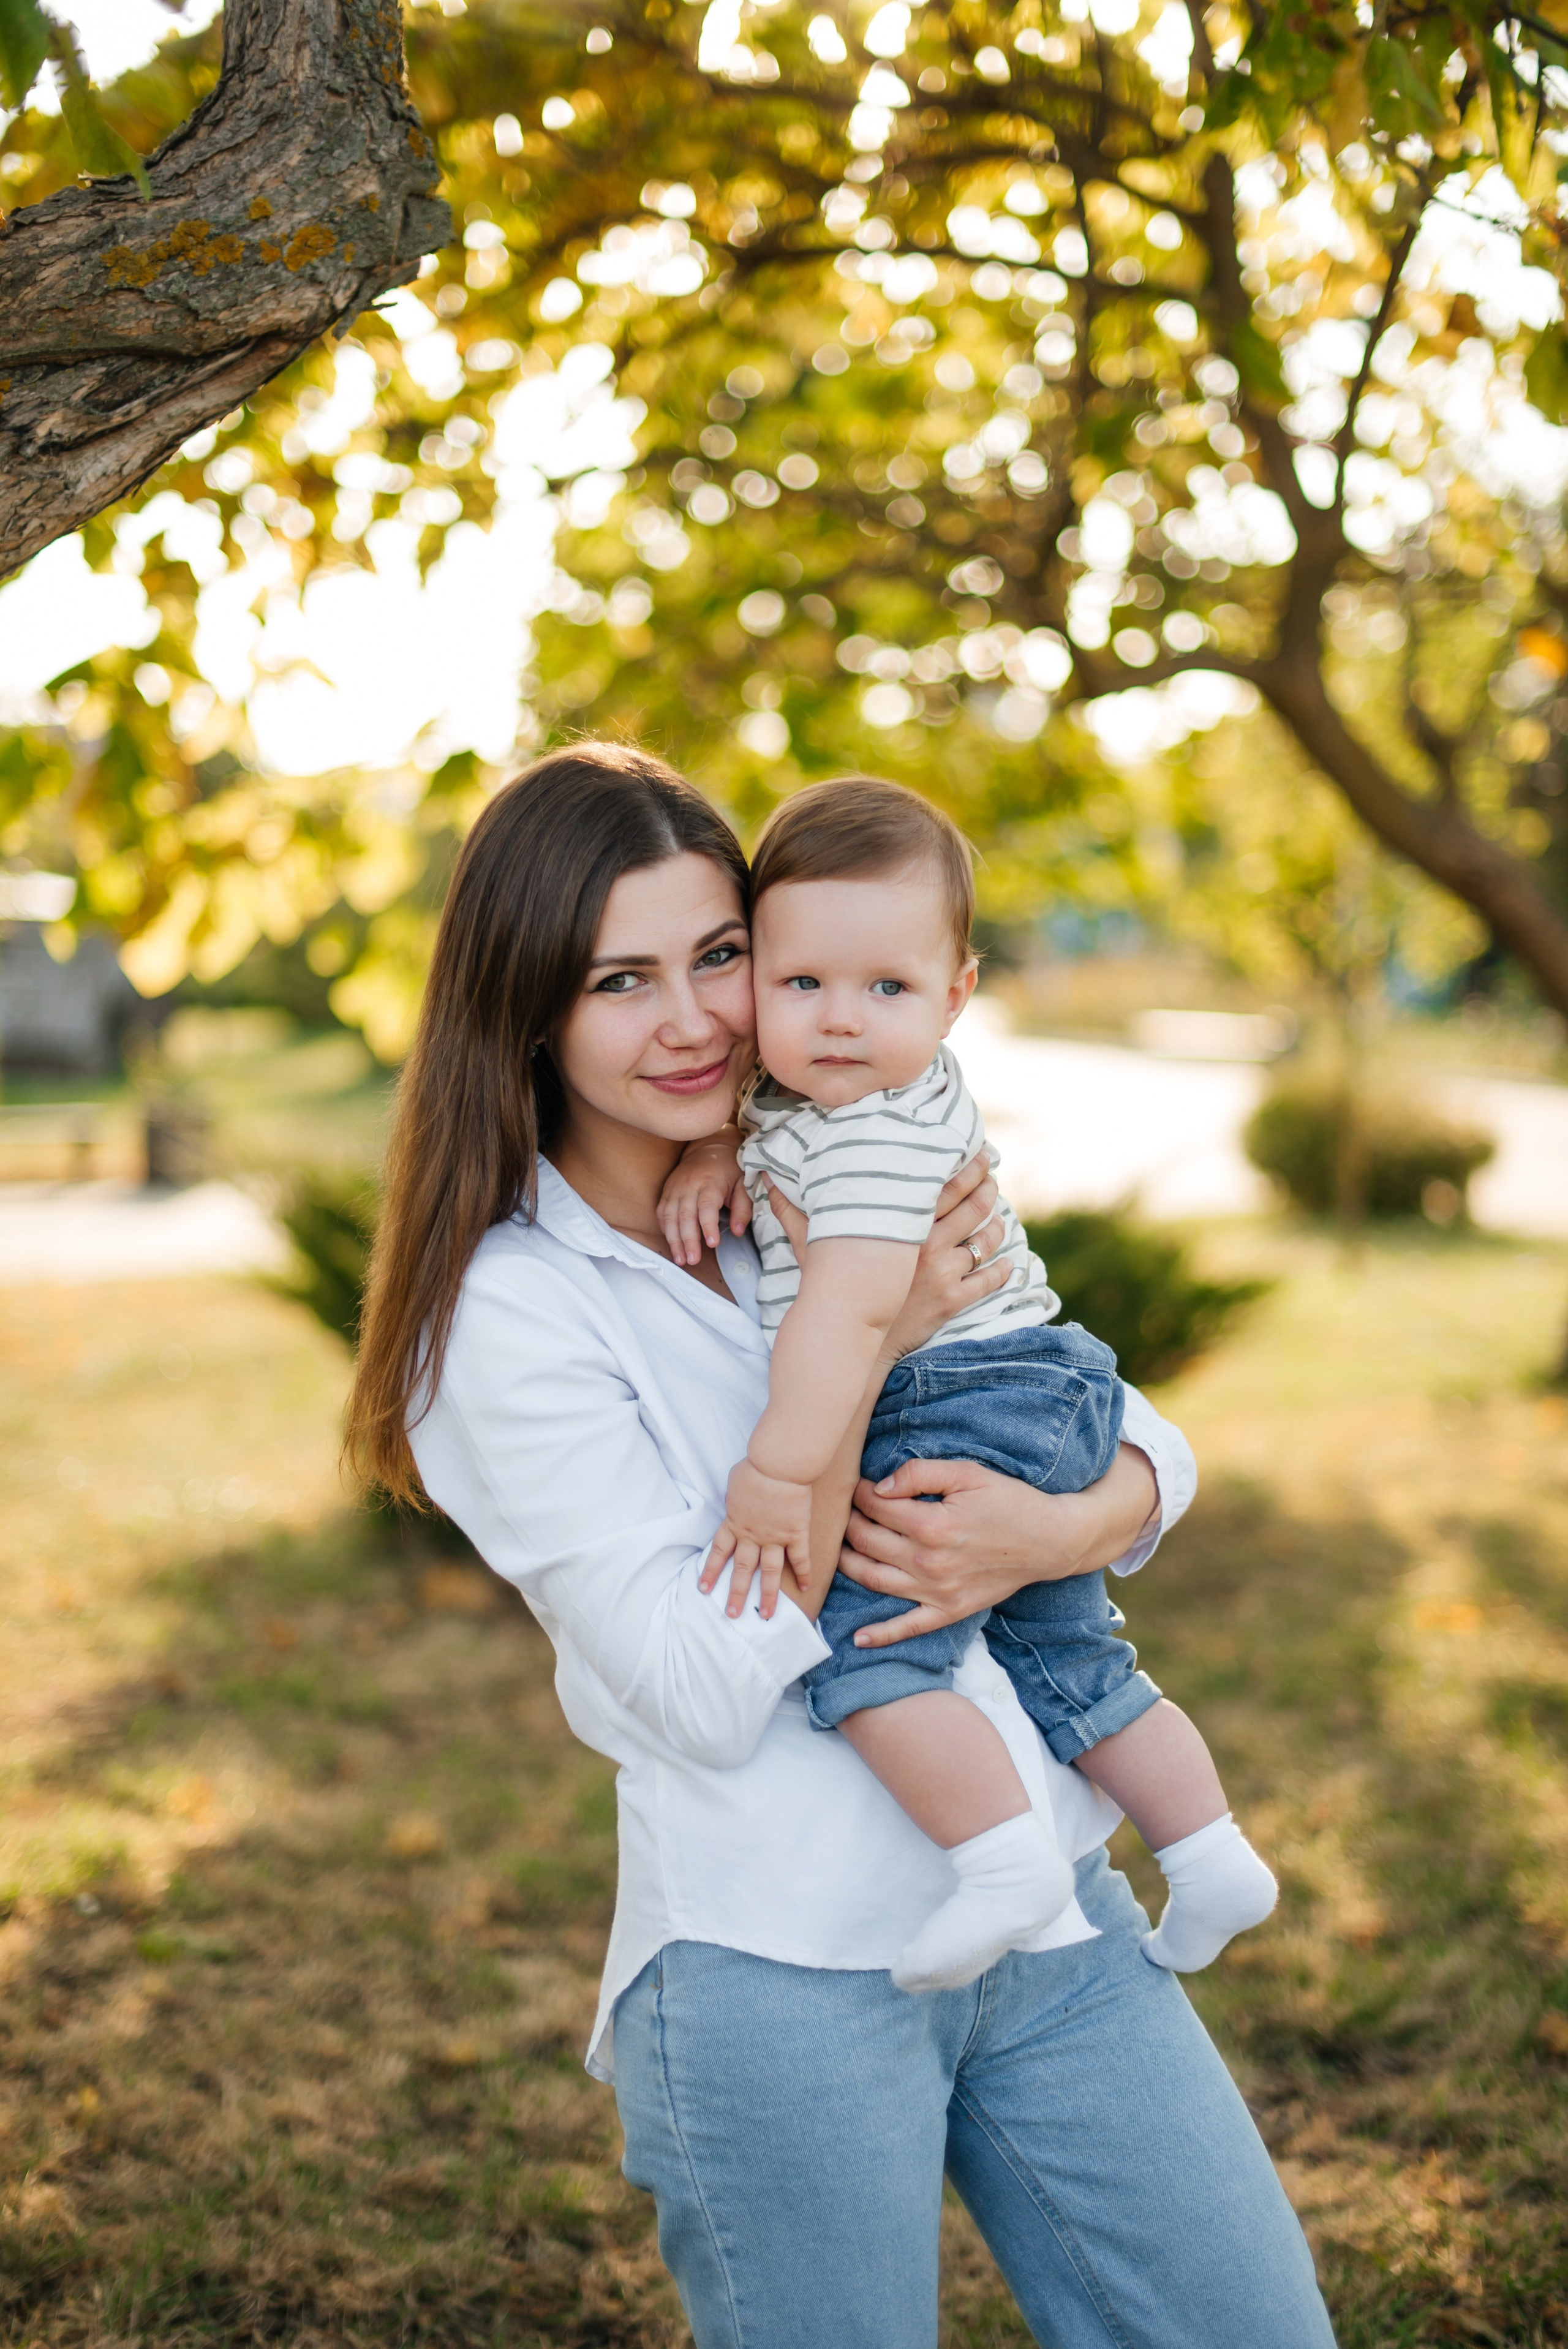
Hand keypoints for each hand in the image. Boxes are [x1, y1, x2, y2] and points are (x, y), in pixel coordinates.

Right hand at [657, 1128, 748, 1267]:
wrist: (709, 1148)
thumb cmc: (729, 1169)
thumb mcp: (743, 1184)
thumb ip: (742, 1208)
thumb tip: (737, 1231)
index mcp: (710, 1182)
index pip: (706, 1206)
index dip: (708, 1226)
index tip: (712, 1244)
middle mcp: (689, 1185)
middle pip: (685, 1215)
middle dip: (688, 1240)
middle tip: (693, 1260)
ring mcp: (675, 1188)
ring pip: (669, 1216)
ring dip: (673, 1240)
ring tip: (680, 1259)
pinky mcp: (667, 1191)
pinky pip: (661, 1212)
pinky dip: (665, 1229)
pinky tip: (671, 1243)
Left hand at [700, 1456, 813, 1620]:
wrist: (778, 1465)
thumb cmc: (755, 1468)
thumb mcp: (734, 1485)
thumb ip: (734, 1500)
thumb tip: (735, 1501)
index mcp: (734, 1523)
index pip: (719, 1552)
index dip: (711, 1571)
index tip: (703, 1589)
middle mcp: (752, 1536)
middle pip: (742, 1570)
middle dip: (736, 1594)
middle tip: (732, 1614)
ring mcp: (775, 1537)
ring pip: (770, 1572)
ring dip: (768, 1595)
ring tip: (767, 1615)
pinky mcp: (796, 1533)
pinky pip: (800, 1558)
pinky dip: (804, 1573)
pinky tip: (806, 1588)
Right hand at [764, 1153, 1010, 1363]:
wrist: (846, 1340)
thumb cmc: (829, 1290)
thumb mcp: (813, 1247)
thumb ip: (795, 1212)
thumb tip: (767, 1181)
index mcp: (900, 1225)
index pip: (944, 1185)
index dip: (966, 1166)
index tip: (976, 1153)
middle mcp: (927, 1244)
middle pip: (972, 1206)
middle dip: (987, 1187)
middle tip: (992, 1175)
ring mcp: (942, 1274)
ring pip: (985, 1241)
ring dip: (997, 1225)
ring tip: (998, 1213)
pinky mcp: (951, 1302)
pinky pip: (987, 1281)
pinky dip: (1002, 1270)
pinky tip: (1007, 1261)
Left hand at [837, 1445, 1160, 1646]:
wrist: (1051, 1541)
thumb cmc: (1010, 1502)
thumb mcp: (967, 1473)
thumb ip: (920, 1473)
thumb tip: (881, 1487)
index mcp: (932, 1525)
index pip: (876, 1508)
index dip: (861, 1493)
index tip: (860, 1485)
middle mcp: (929, 1563)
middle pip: (867, 1542)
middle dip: (849, 1523)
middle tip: (846, 1511)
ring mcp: (937, 1592)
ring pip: (873, 1580)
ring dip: (848, 1564)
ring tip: (841, 1548)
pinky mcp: (948, 1611)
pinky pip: (907, 1628)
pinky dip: (880, 1635)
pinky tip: (857, 1637)